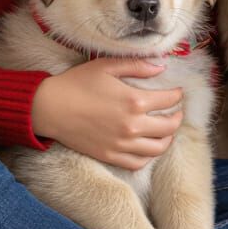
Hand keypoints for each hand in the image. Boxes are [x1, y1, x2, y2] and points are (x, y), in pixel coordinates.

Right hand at [31, 59, 183, 170]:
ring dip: (167, 139)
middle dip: (177, 117)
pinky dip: (148, 156)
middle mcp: (132, 126)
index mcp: (134, 101)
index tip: (178, 92)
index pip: (169, 100)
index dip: (178, 95)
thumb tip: (162, 67)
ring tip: (166, 130)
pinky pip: (138, 163)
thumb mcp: (108, 65)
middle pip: (169, 127)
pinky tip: (148, 146)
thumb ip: (138, 65)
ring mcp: (121, 144)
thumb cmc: (77, 83)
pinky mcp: (109, 156)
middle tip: (177, 111)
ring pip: (157, 149)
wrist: (49, 107)